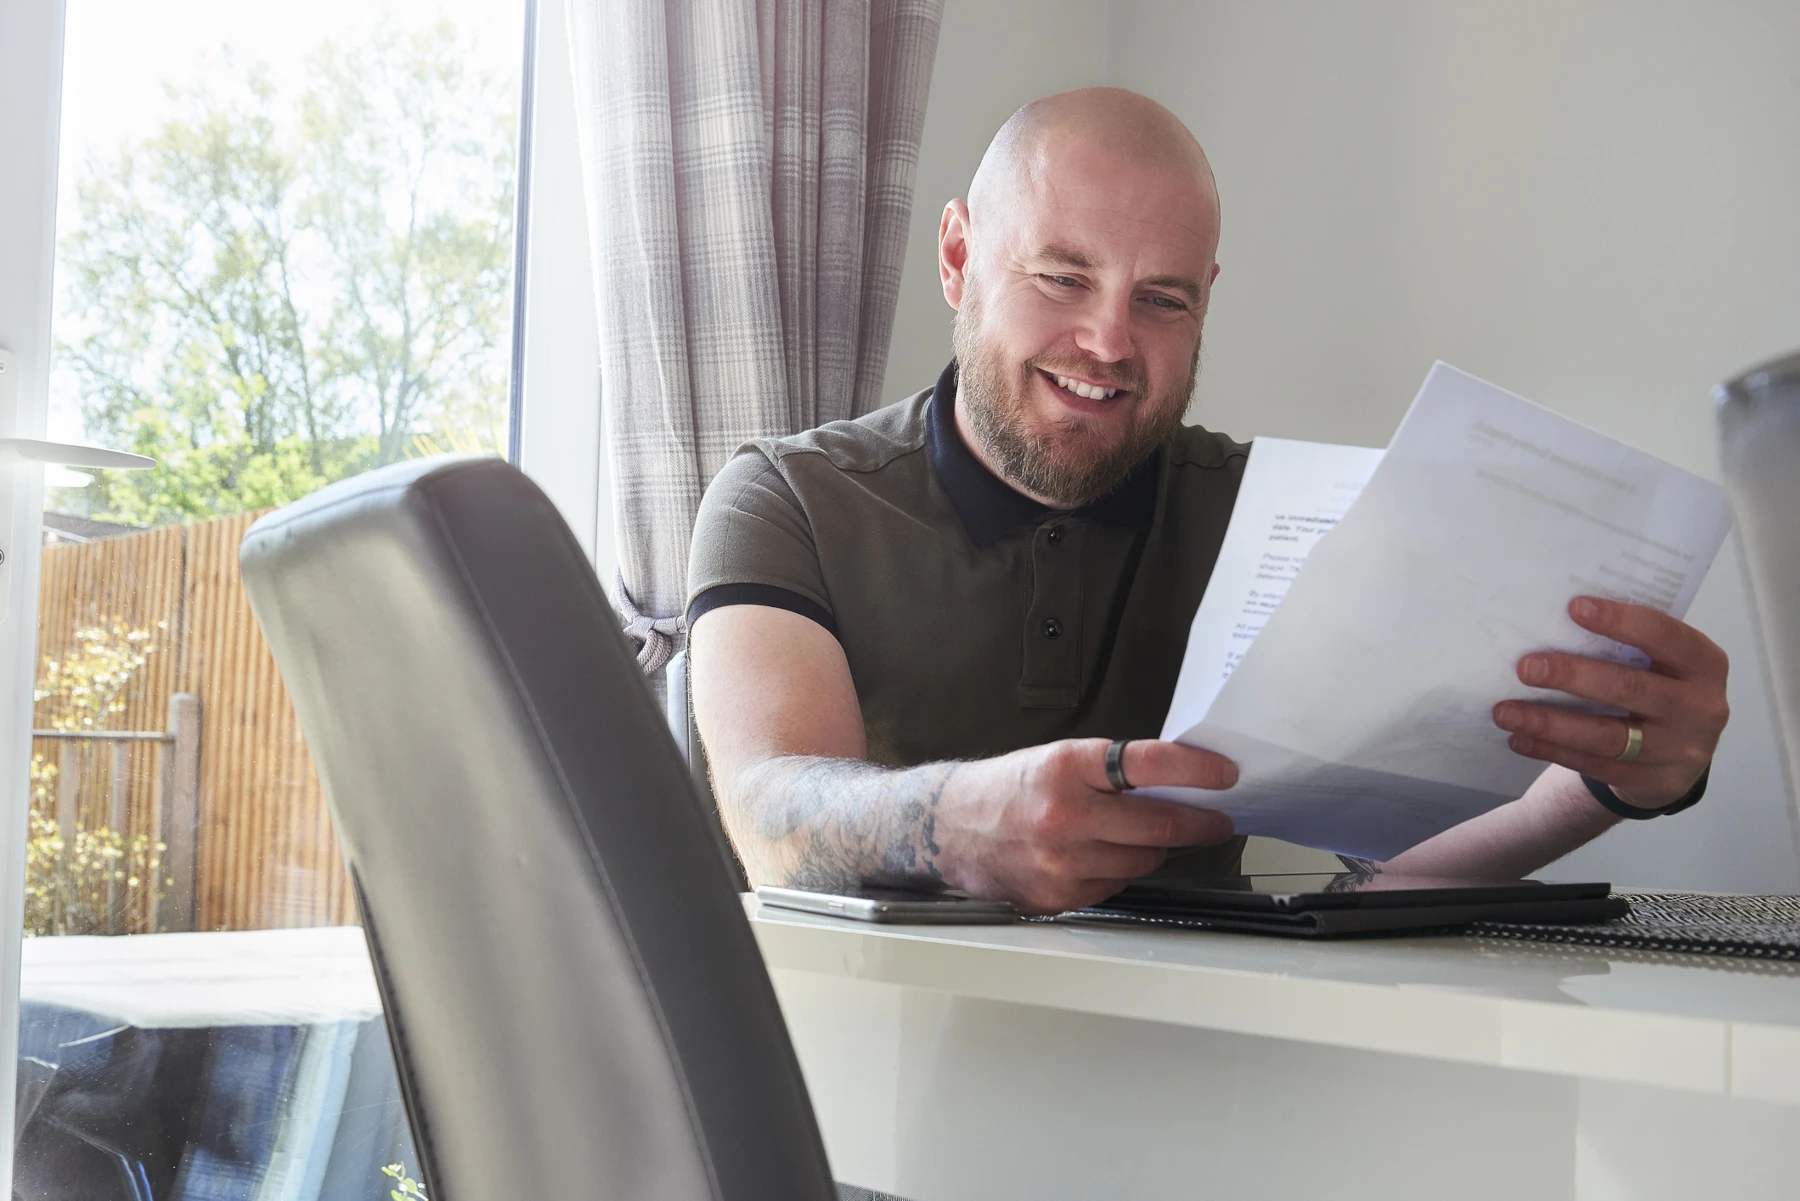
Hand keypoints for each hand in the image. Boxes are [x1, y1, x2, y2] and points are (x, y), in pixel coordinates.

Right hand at [935, 738, 1236, 913]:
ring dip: (1154, 851)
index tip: (1224, 774)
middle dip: (1198, 823)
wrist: (948, 827)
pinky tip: (1098, 859)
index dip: (1195, 769)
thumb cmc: (1007, 789)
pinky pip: (1113, 888)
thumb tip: (1175, 784)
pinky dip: (1116, 875)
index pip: (1148, 765)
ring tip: (1146, 838)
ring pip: (1142, 863)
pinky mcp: (1056, 895)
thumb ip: (1110, 772)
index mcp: (1066, 767)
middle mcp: (1064, 815)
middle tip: (1217, 821)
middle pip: (1158, 826)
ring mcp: (1061, 861)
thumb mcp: (1056, 760)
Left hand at [1492, 596, 1728, 808]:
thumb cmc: (1660, 688)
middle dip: (1572, 676)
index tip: (1573, 608)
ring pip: (1606, 735)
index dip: (1621, 621)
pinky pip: (1593, 764)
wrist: (1682, 755)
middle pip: (1630, 688)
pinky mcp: (1652, 782)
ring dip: (1549, 722)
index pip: (1666, 636)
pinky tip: (1519, 738)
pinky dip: (1551, 750)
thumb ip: (1628, 644)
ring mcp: (1679, 750)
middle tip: (1525, 667)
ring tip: (1505, 711)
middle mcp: (1700, 708)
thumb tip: (1554, 619)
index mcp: (1705, 664)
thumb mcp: (1662, 663)